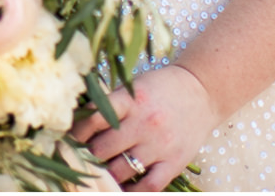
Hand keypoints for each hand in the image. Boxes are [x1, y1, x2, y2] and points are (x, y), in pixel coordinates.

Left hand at [71, 65, 216, 191]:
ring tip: (99, 170)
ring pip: (120, 170)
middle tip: (82, 157)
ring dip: (105, 173)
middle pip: (102, 149)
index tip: (70, 138)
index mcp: (132, 100)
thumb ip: (109, 105)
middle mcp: (145, 123)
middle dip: (88, 155)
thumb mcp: (133, 88)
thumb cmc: (162, 89)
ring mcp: (161, 144)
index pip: (93, 120)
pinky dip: (131, 191)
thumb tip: (77, 127)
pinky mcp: (175, 161)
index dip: (76, 132)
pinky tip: (122, 188)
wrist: (204, 91)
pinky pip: (148, 185)